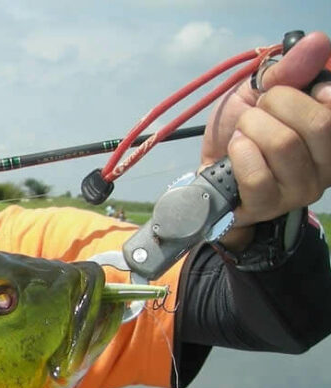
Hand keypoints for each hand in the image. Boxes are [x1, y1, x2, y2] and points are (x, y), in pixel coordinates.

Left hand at [200, 31, 330, 249]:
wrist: (209, 171)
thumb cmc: (240, 132)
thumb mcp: (260, 92)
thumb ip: (289, 70)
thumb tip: (317, 42)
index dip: (308, 89)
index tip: (284, 92)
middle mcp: (328, 164)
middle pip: (316, 122)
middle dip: (273, 106)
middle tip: (256, 113)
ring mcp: (303, 189)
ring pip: (284, 145)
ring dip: (250, 130)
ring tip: (242, 135)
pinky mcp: (271, 206)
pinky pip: (258, 173)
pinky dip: (239, 154)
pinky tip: (234, 154)